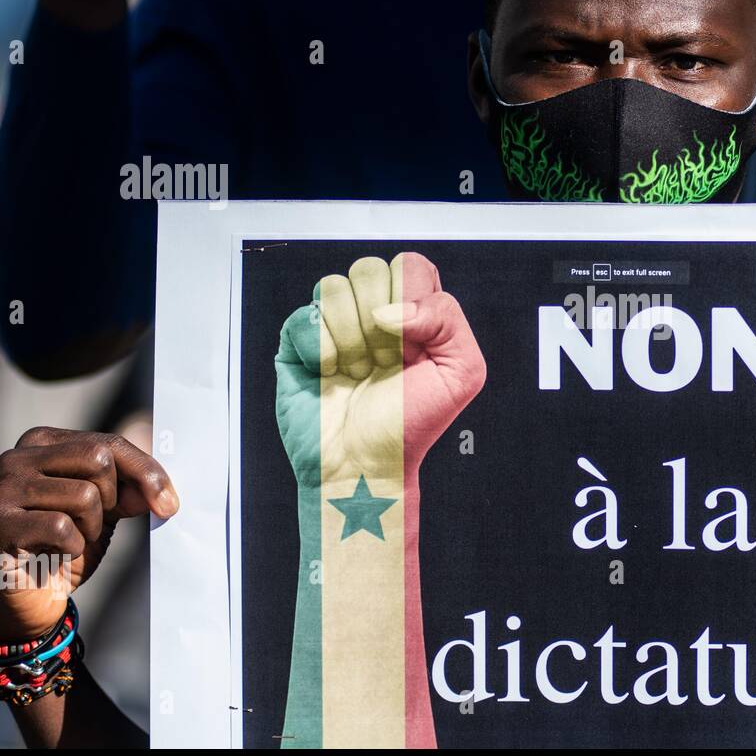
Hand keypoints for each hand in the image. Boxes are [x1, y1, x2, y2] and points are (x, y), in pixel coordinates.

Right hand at [0, 428, 178, 640]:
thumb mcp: (108, 508)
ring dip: (91, 527)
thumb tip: (164, 495)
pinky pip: (62, 527)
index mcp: (42, 442)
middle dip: (112, 498)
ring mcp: (2, 490)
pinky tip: (54, 552)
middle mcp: (16, 458)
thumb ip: (134, 490)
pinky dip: (72, 546)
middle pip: (99, 459)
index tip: (169, 504)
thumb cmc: (69, 541)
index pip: (110, 443)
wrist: (32, 593)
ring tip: (70, 538)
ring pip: (84, 495)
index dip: (146, 473)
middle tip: (94, 522)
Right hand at [273, 252, 483, 747]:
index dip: (415, 300)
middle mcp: (373, 322)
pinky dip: (316, 352)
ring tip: (357, 384)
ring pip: (337, 287)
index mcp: (416, 323)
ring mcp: (332, 337)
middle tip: (387, 370)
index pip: (415, 266)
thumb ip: (451, 325)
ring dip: (353, 341)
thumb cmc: (416, 444)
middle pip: (376, 268)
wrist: (359, 490)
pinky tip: (328, 384)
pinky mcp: (292, 355)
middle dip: (385, 324)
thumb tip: (409, 306)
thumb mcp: (464, 378)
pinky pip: (300, 318)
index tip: (412, 345)